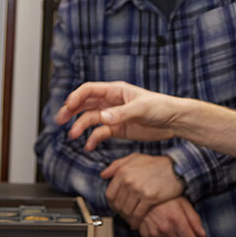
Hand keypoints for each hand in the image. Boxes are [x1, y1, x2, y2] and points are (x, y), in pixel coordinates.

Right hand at [56, 81, 181, 150]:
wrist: (175, 121)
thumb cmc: (162, 106)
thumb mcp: (142, 108)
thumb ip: (121, 113)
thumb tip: (103, 117)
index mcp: (116, 91)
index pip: (90, 90)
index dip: (77, 96)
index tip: (68, 106)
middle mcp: (112, 102)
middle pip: (85, 104)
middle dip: (71, 111)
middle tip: (60, 120)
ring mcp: (114, 116)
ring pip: (90, 119)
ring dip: (80, 126)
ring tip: (73, 135)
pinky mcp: (118, 129)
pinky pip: (101, 133)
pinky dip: (93, 139)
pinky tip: (89, 146)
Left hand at [101, 153, 184, 227]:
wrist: (176, 168)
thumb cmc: (156, 163)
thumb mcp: (135, 158)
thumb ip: (117, 165)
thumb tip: (103, 175)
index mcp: (123, 171)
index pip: (109, 193)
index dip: (112, 202)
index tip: (115, 206)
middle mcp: (129, 180)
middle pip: (117, 204)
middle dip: (119, 211)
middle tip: (123, 214)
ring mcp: (139, 190)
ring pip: (126, 210)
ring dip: (127, 217)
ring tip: (130, 218)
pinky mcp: (149, 198)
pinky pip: (138, 214)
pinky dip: (135, 221)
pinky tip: (136, 223)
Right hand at [138, 197, 206, 236]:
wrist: (143, 195)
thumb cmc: (166, 198)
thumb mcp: (184, 203)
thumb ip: (194, 219)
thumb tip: (202, 234)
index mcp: (177, 220)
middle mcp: (166, 229)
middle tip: (188, 234)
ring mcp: (155, 233)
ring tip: (176, 230)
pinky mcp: (148, 236)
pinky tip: (166, 230)